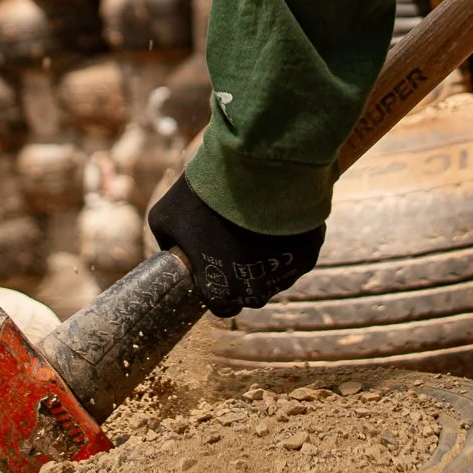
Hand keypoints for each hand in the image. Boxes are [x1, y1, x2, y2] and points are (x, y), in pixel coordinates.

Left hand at [147, 174, 324, 318]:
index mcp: (219, 292)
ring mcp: (284, 275)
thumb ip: (167, 241)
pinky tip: (278, 217)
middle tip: (236, 237)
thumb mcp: (164, 218)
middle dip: (242, 271)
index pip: (219, 304)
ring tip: (257, 223)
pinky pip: (296, 254)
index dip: (215, 282)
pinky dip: (288, 240)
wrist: (254, 168)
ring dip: (267, 256)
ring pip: (275, 274)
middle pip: (248, 292)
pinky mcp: (308, 255)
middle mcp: (254, 293)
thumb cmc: (205, 195)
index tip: (214, 260)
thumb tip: (172, 248)